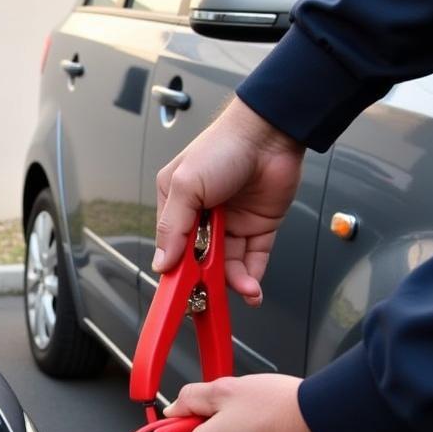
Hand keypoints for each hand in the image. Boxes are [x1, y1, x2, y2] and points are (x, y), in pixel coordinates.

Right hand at [153, 97, 304, 305]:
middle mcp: (203, 217)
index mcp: (177, 205)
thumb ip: (172, 227)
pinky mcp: (259, 226)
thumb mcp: (186, 185)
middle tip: (209, 300)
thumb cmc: (223, 146)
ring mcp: (231, 223)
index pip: (172, 248)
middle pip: (200, 261)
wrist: (271, 132)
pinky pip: (254, 259)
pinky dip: (253, 276)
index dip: (175, 272)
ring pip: (228, 264)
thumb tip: (161, 263)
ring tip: (242, 291)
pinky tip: (252, 288)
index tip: (177, 294)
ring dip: (233, 282)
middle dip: (205, 281)